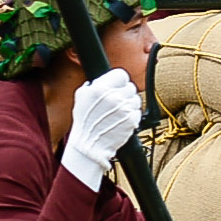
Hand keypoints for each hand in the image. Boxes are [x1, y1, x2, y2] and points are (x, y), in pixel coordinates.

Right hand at [60, 69, 141, 190]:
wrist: (90, 146)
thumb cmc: (84, 123)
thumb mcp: (81, 98)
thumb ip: (92, 85)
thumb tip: (100, 79)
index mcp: (100, 88)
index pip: (121, 74)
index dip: (119, 81)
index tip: (118, 86)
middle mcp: (113, 97)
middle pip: (130, 87)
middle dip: (124, 94)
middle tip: (117, 102)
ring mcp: (124, 109)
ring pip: (136, 99)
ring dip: (130, 105)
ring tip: (119, 113)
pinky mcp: (132, 120)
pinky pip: (138, 112)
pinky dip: (132, 116)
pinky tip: (122, 121)